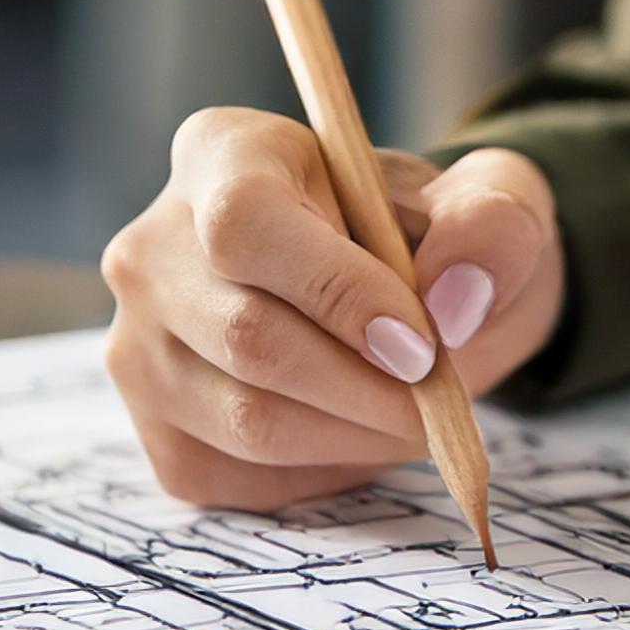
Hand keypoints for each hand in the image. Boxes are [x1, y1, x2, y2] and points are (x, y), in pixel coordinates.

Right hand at [102, 107, 564, 510]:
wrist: (405, 294)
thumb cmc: (433, 236)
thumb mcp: (490, 201)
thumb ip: (491, 225)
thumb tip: (457, 298)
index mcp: (223, 156)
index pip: (246, 225)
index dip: (337, 292)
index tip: (421, 345)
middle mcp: (152, 249)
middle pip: (248, 338)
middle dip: (371, 386)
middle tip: (442, 396)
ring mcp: (138, 346)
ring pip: (249, 420)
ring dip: (360, 434)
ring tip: (416, 412)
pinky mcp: (158, 433)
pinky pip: (245, 474)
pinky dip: (328, 467)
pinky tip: (361, 427)